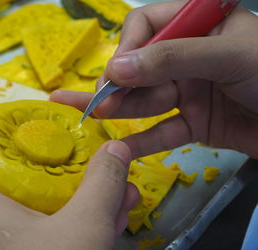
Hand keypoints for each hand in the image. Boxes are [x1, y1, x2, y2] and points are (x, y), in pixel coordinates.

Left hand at [0, 116, 138, 249]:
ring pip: (25, 214)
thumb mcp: (86, 229)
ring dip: (66, 201)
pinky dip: (64, 226)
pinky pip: (34, 238)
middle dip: (42, 170)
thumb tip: (116, 149)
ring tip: (107, 199)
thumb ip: (101, 184)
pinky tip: (102, 228)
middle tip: (69, 160)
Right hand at [51, 1, 257, 158]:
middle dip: (118, 85)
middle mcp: (188, 58)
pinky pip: (162, 132)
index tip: (115, 72)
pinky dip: (142, 141)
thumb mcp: (228, 55)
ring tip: (95, 115)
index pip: (147, 27)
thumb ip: (172, 58)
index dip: (128, 48)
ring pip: (147, 101)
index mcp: (197, 28)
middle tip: (98, 102)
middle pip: (140, 68)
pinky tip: (119, 148)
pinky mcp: (194, 124)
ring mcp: (189, 92)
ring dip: (122, 110)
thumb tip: (118, 67)